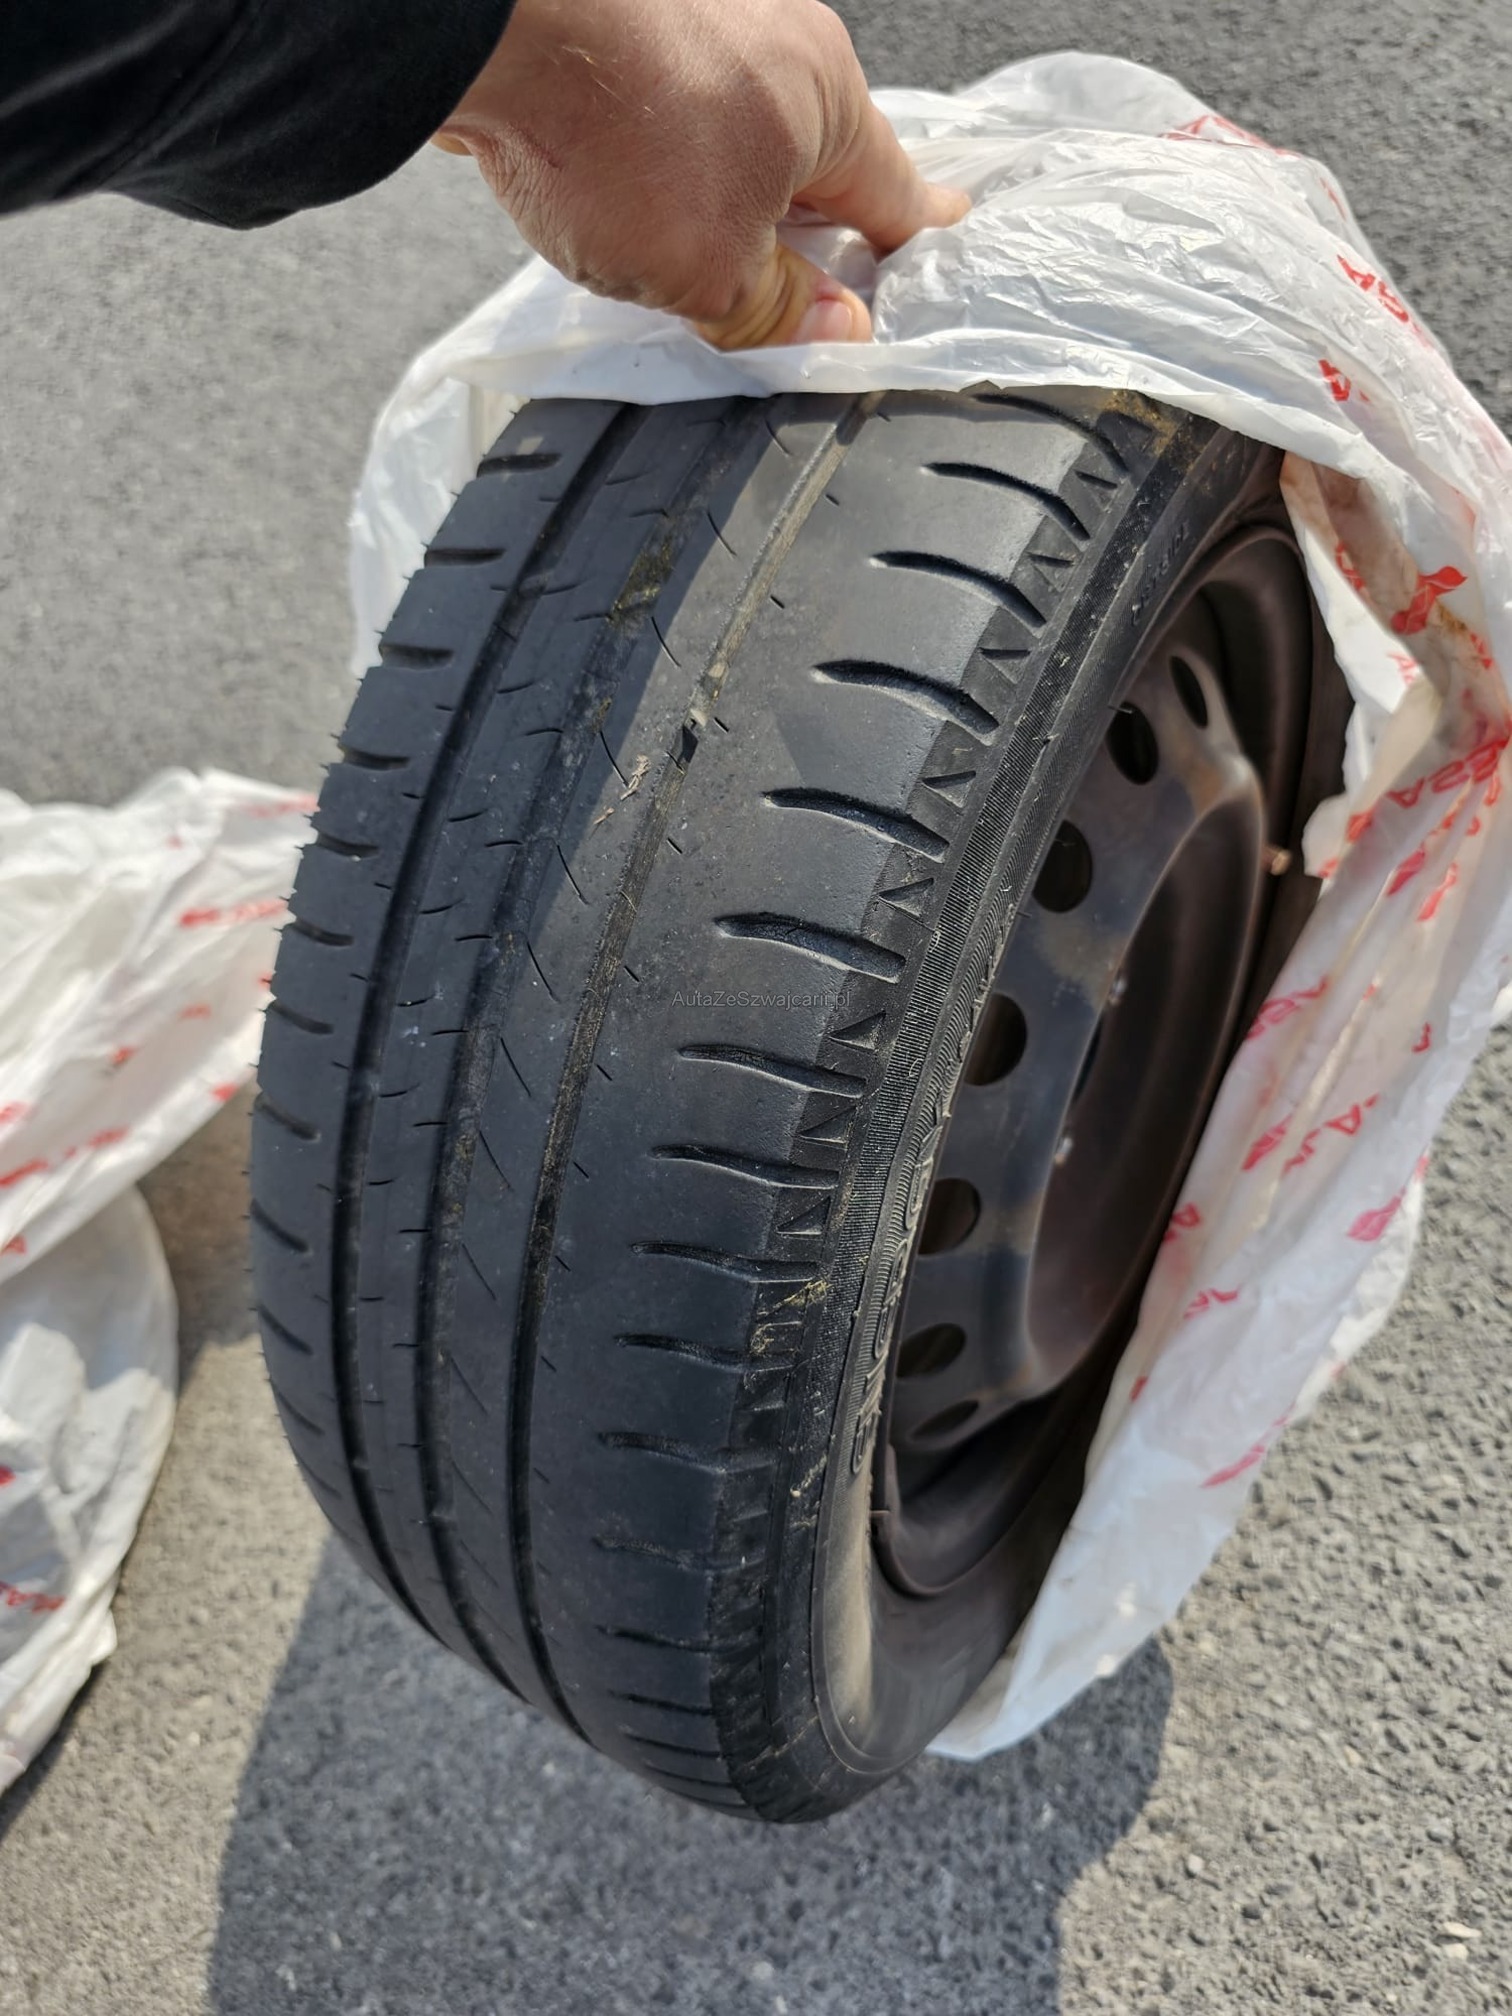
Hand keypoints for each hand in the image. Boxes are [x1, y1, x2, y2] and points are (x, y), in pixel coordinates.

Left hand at [432, 0, 967, 347]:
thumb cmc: (613, 133)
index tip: (936, 242)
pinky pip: (672, 106)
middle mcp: (778, 36)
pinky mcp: (627, 22)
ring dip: (727, 192)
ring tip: (692, 257)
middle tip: (801, 284)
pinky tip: (627, 199)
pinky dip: (666, 157)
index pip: (893, 193)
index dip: (910, 241)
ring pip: (740, 128)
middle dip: (809, 222)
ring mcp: (700, 16)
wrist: (488, 23)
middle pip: (816, 155)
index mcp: (828, 98)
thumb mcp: (710, 273)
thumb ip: (777, 312)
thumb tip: (832, 330)